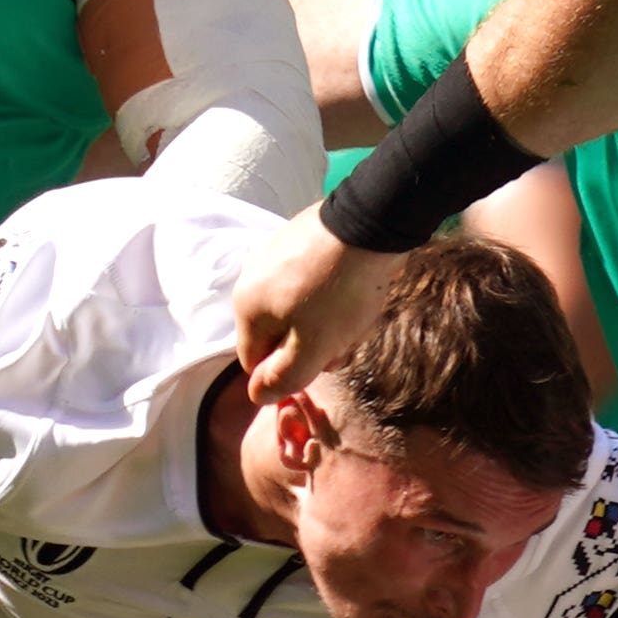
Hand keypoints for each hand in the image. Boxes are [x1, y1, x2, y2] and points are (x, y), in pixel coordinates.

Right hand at [232, 205, 394, 404]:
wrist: (371, 221)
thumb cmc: (340, 291)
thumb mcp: (314, 346)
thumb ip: (284, 376)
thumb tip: (257, 395)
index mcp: (246, 308)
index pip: (254, 361)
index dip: (288, 371)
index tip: (323, 362)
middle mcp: (250, 279)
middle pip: (279, 334)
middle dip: (314, 345)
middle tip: (348, 339)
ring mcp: (274, 254)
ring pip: (299, 309)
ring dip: (329, 322)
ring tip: (359, 313)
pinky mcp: (300, 240)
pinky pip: (311, 283)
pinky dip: (333, 294)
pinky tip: (358, 290)